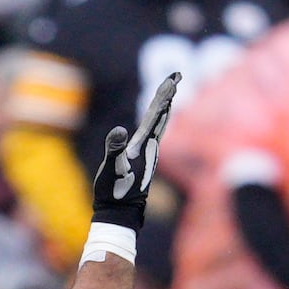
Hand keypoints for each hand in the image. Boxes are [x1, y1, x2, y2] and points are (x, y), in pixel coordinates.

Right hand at [91, 71, 179, 230]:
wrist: (121, 211)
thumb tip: (118, 130)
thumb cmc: (114, 191)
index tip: (173, 78)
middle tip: (176, 77)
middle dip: (167, 95)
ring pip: (160, 124)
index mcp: (144, 145)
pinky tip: (157, 122)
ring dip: (164, 107)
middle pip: (162, 115)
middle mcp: (150, 147)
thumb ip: (114, 149)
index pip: (156, 114)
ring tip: (169, 94)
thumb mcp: (111, 169)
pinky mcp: (143, 160)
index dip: (163, 95)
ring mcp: (149, 154)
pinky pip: (153, 134)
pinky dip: (158, 122)